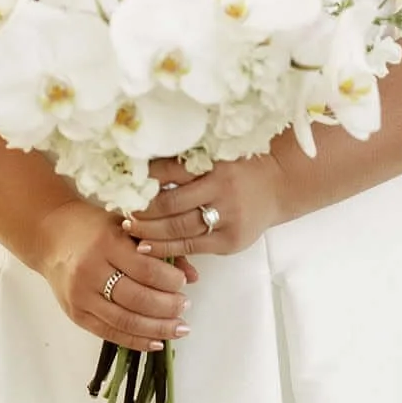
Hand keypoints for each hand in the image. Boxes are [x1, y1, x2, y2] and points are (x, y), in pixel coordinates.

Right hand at [32, 198, 197, 352]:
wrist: (50, 235)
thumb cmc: (93, 226)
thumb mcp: (126, 226)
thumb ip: (159, 248)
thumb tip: (194, 275)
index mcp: (106, 242)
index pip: (145, 268)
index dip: (169, 280)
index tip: (184, 283)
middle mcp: (91, 270)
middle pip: (137, 298)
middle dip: (167, 307)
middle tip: (186, 306)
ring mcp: (81, 296)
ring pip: (125, 320)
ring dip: (157, 328)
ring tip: (179, 328)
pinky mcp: (76, 314)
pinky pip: (110, 333)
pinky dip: (136, 340)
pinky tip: (157, 342)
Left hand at [127, 154, 287, 258]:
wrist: (279, 184)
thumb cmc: (241, 166)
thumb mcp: (217, 155)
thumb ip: (187, 162)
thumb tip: (142, 167)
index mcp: (215, 164)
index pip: (171, 171)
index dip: (145, 179)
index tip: (126, 184)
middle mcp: (222, 190)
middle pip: (171, 203)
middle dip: (143, 210)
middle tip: (123, 212)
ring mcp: (228, 218)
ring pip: (179, 228)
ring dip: (149, 230)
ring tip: (130, 229)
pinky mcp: (230, 241)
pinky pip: (192, 246)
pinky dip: (167, 247)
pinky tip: (148, 246)